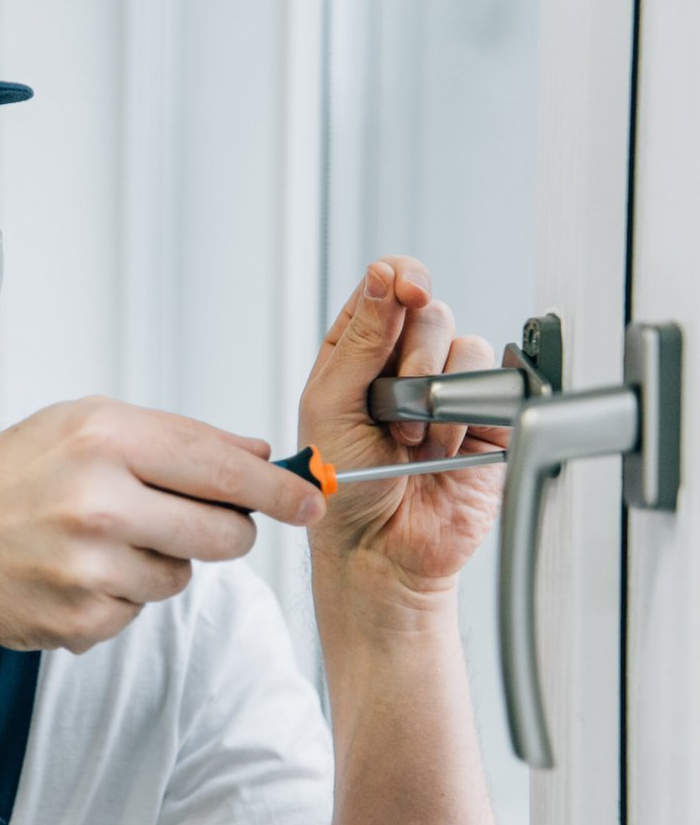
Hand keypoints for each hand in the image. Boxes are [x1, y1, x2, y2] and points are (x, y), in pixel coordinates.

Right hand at [0, 396, 323, 651]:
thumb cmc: (10, 477)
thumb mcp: (84, 426)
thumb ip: (177, 438)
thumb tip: (262, 455)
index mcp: (102, 438)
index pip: (222, 467)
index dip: (279, 489)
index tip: (313, 500)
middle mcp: (95, 501)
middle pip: (223, 533)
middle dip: (227, 531)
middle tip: (200, 522)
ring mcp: (86, 567)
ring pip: (183, 578)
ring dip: (162, 563)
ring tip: (104, 542)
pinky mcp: (77, 619)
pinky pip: (139, 613)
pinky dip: (120, 597)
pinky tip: (75, 574)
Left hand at [300, 258, 507, 610]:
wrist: (378, 549)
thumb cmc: (342, 486)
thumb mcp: (331, 404)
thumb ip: (361, 339)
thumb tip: (384, 275)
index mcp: (357, 350)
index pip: (385, 286)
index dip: (399, 278)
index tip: (404, 289)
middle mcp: (404, 364)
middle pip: (429, 310)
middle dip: (413, 355)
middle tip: (392, 406)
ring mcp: (447, 390)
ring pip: (465, 345)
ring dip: (435, 394)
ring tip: (411, 439)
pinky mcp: (486, 418)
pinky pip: (495, 385)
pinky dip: (466, 414)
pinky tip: (442, 448)